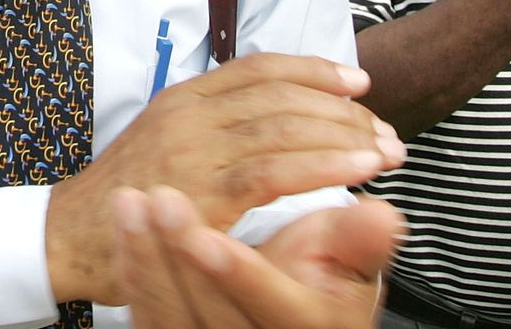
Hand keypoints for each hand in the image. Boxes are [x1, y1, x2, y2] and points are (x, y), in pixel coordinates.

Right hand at [45, 53, 404, 305]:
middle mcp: (190, 114)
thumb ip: (215, 127)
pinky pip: (274, 170)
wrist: (70, 237)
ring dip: (344, 136)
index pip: (260, 67)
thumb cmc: (128, 198)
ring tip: (385, 150)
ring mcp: (194, 151)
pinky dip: (324, 164)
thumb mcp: (166, 142)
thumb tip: (277, 119)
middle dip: (343, 109)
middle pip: (282, 95)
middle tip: (384, 128)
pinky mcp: (202, 192)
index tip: (357, 82)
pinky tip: (358, 170)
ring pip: (285, 127)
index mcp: (185, 97)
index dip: (315, 70)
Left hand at [114, 186, 401, 328]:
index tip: (209, 237)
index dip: (243, 275)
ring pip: (169, 314)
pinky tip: (123, 219)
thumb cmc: (319, 294)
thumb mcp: (351, 274)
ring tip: (131, 198)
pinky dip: (133, 264)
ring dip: (146, 254)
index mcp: (304, 327)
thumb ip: (359, 245)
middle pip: (209, 313)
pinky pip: (146, 311)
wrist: (280, 325)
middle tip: (159, 196)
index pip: (272, 309)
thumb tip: (387, 215)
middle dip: (180, 254)